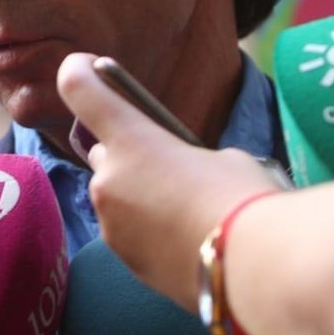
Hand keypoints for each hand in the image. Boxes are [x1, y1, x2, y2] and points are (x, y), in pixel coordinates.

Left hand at [57, 52, 279, 308]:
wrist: (255, 267)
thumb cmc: (244, 199)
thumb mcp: (221, 157)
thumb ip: (185, 155)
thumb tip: (183, 173)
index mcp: (131, 138)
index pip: (79, 88)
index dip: (78, 72)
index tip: (85, 66)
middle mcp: (108, 177)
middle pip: (103, 153)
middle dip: (127, 155)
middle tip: (166, 165)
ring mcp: (110, 222)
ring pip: (115, 198)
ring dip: (139, 197)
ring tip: (186, 212)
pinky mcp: (123, 258)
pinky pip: (128, 233)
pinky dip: (148, 232)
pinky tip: (185, 240)